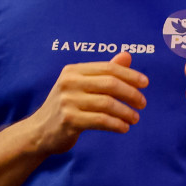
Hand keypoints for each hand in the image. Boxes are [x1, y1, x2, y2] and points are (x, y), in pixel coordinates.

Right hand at [27, 50, 147, 155]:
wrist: (40, 131)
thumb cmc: (66, 106)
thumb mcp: (81, 85)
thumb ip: (104, 71)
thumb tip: (127, 55)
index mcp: (72, 71)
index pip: (108, 68)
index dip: (130, 75)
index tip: (145, 83)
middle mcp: (68, 83)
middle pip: (110, 84)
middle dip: (131, 94)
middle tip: (142, 104)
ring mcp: (67, 102)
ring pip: (107, 104)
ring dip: (126, 112)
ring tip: (135, 118)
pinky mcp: (69, 120)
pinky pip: (101, 120)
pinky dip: (116, 124)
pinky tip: (124, 128)